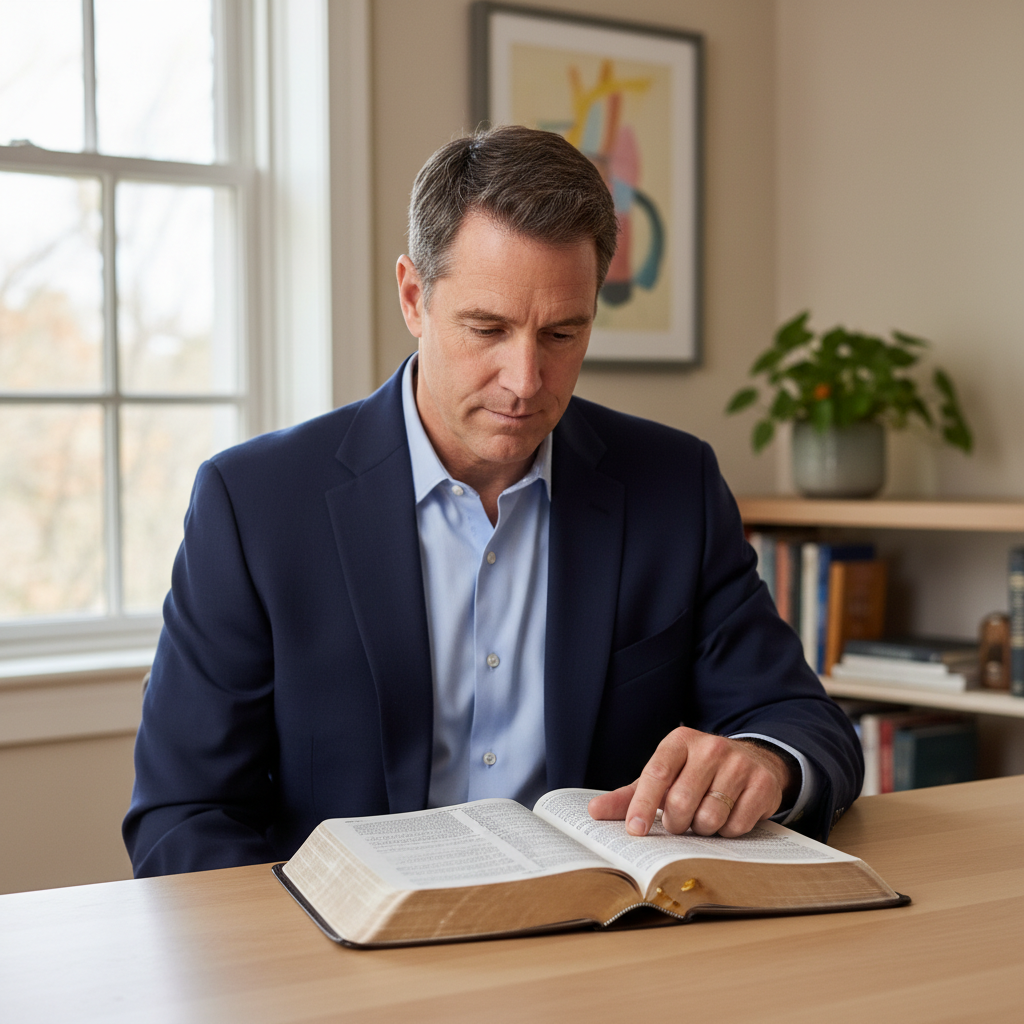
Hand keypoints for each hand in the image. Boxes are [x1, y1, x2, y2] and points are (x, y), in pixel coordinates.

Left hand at [587, 727, 795, 837]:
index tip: (634, 831)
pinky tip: (727, 818)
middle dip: (675, 823)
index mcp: (680, 741)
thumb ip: (629, 795)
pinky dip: (727, 832)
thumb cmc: (696, 773)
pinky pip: (736, 826)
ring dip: (702, 829)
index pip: (656, 773)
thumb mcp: (664, 776)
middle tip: (678, 822)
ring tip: (703, 817)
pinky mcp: (762, 785)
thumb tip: (593, 812)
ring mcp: (739, 764)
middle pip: (681, 802)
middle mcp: (710, 747)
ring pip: (709, 817)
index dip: (642, 804)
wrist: (752, 761)